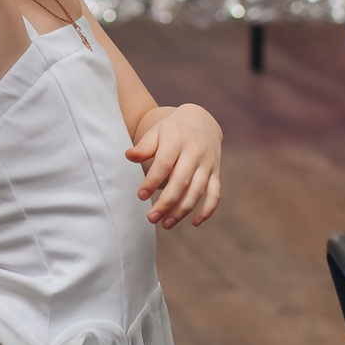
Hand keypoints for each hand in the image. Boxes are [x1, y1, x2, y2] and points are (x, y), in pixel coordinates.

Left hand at [127, 103, 222, 227]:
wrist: (202, 120)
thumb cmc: (172, 129)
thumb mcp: (157, 132)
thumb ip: (144, 146)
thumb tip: (128, 156)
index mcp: (177, 140)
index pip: (164, 163)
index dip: (152, 181)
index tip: (140, 196)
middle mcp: (195, 152)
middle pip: (181, 181)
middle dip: (166, 203)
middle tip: (151, 218)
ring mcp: (208, 163)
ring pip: (197, 191)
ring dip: (182, 210)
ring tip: (166, 224)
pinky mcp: (216, 172)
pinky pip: (215, 194)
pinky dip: (207, 210)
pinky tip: (194, 222)